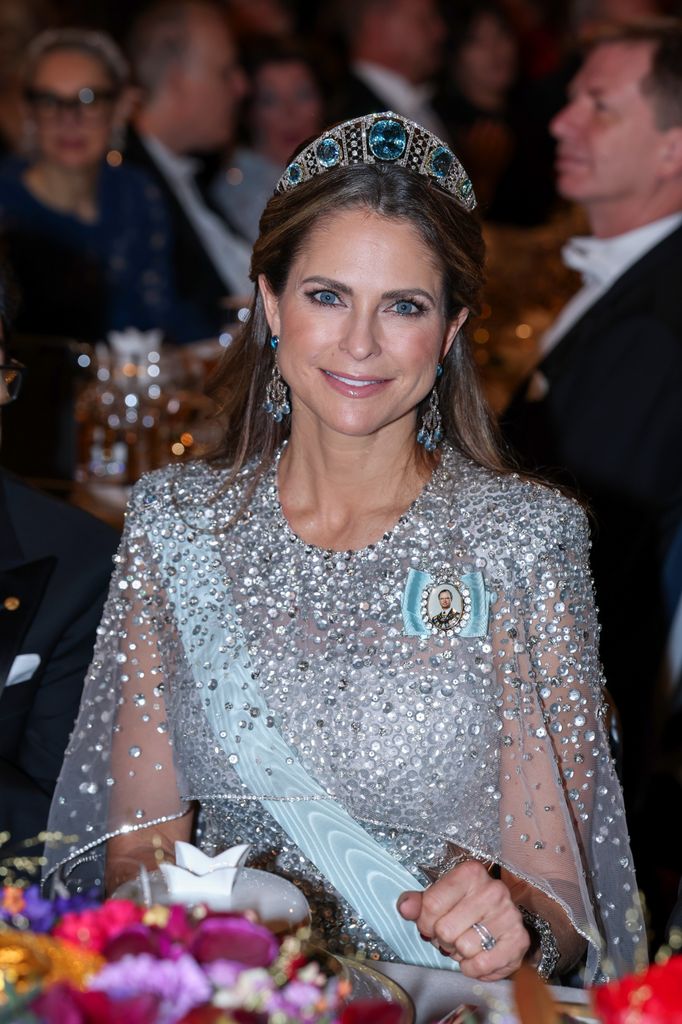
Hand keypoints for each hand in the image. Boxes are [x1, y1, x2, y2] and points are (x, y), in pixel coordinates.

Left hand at [397, 859, 529, 980]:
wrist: (501, 916)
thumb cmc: (466, 906)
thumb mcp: (440, 896)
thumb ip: (419, 902)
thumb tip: (404, 907)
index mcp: (470, 873)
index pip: (431, 905)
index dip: (424, 922)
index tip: (430, 923)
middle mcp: (493, 889)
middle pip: (446, 930)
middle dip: (442, 940)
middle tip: (450, 935)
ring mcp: (508, 914)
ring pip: (464, 949)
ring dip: (459, 954)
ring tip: (465, 942)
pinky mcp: (519, 940)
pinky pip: (483, 965)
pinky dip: (473, 968)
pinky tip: (475, 956)